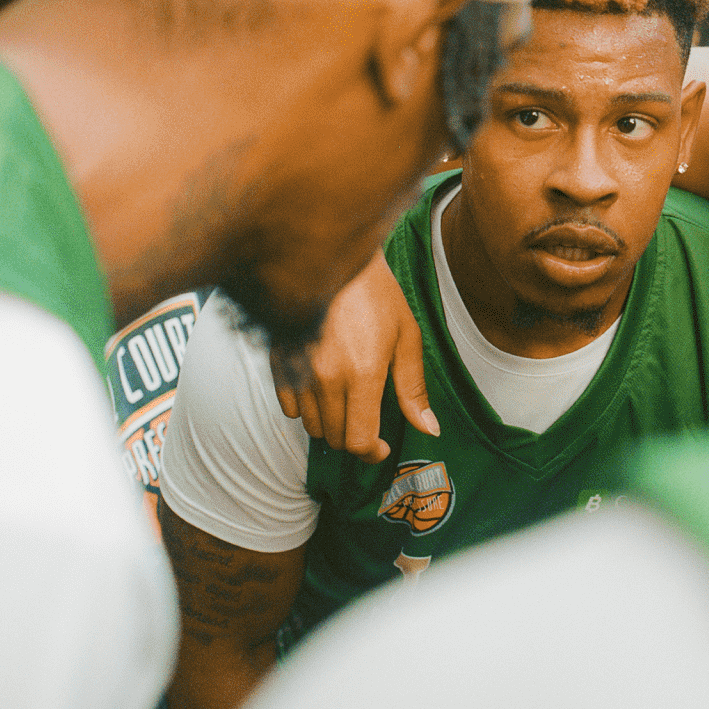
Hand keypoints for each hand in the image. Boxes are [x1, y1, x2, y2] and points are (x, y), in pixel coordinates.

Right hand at [272, 251, 436, 462]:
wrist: (333, 255)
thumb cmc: (376, 293)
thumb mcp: (407, 336)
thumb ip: (413, 387)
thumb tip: (429, 429)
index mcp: (362, 373)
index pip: (359, 440)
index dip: (372, 453)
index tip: (381, 447)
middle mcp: (326, 378)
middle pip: (336, 437)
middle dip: (355, 437)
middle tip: (368, 421)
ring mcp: (298, 370)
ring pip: (311, 426)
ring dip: (331, 424)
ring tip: (347, 401)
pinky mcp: (278, 360)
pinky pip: (288, 407)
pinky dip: (305, 408)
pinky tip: (322, 389)